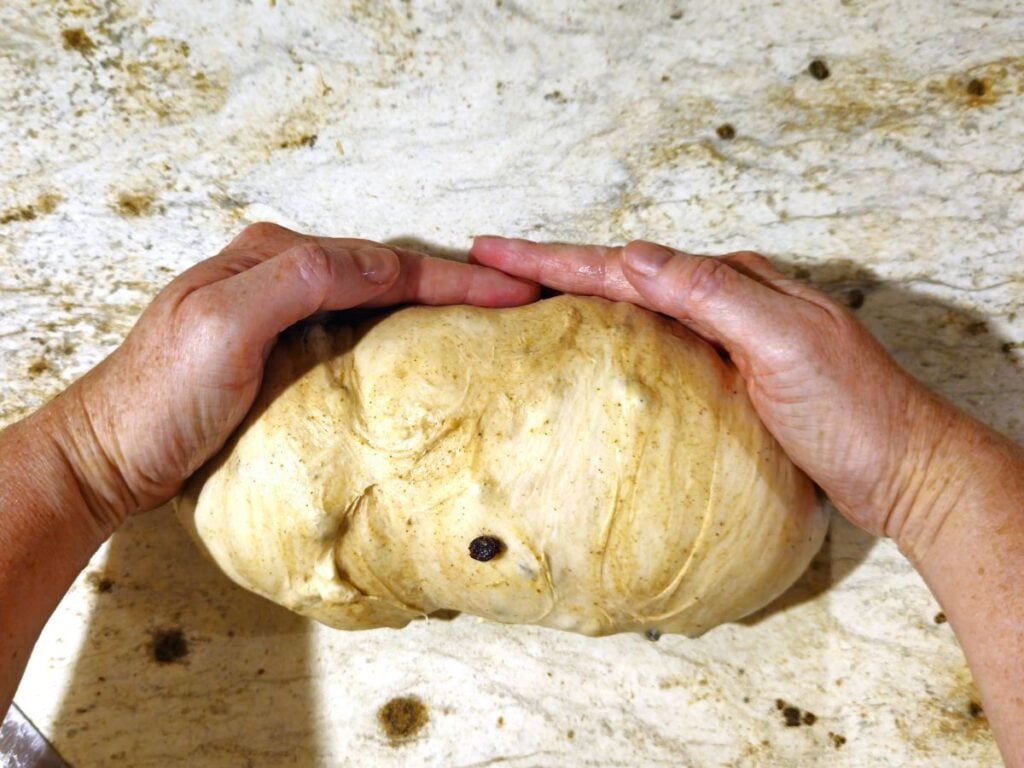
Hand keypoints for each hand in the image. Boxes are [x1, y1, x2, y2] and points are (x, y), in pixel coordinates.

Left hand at [42, 223, 537, 531]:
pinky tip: (423, 356)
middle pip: (385, 275)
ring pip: (375, 303)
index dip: (450, 279)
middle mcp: (280, 276)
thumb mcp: (222, 325)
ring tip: (486, 326)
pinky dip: (400, 338)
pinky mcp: (282, 356)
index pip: (380, 262)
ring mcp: (282, 316)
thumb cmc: (158, 397)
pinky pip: (356, 335)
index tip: (511, 293)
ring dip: (432, 311)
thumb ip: (297, 280)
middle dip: (453, 287)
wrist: (109, 456)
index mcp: (271, 257)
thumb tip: (378, 264)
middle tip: (515, 303)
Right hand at [469, 236, 980, 552]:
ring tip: (522, 294)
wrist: (905, 470)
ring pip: (634, 310)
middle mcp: (725, 304)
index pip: (626, 266)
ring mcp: (725, 340)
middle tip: (490, 264)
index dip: (555, 258)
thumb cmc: (856, 412)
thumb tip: (632, 256)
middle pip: (621, 278)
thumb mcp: (786, 342)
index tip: (494, 250)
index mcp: (732, 285)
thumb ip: (712, 293)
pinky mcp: (726, 379)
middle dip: (553, 268)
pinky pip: (654, 347)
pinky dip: (612, 339)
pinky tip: (592, 350)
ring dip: (576, 298)